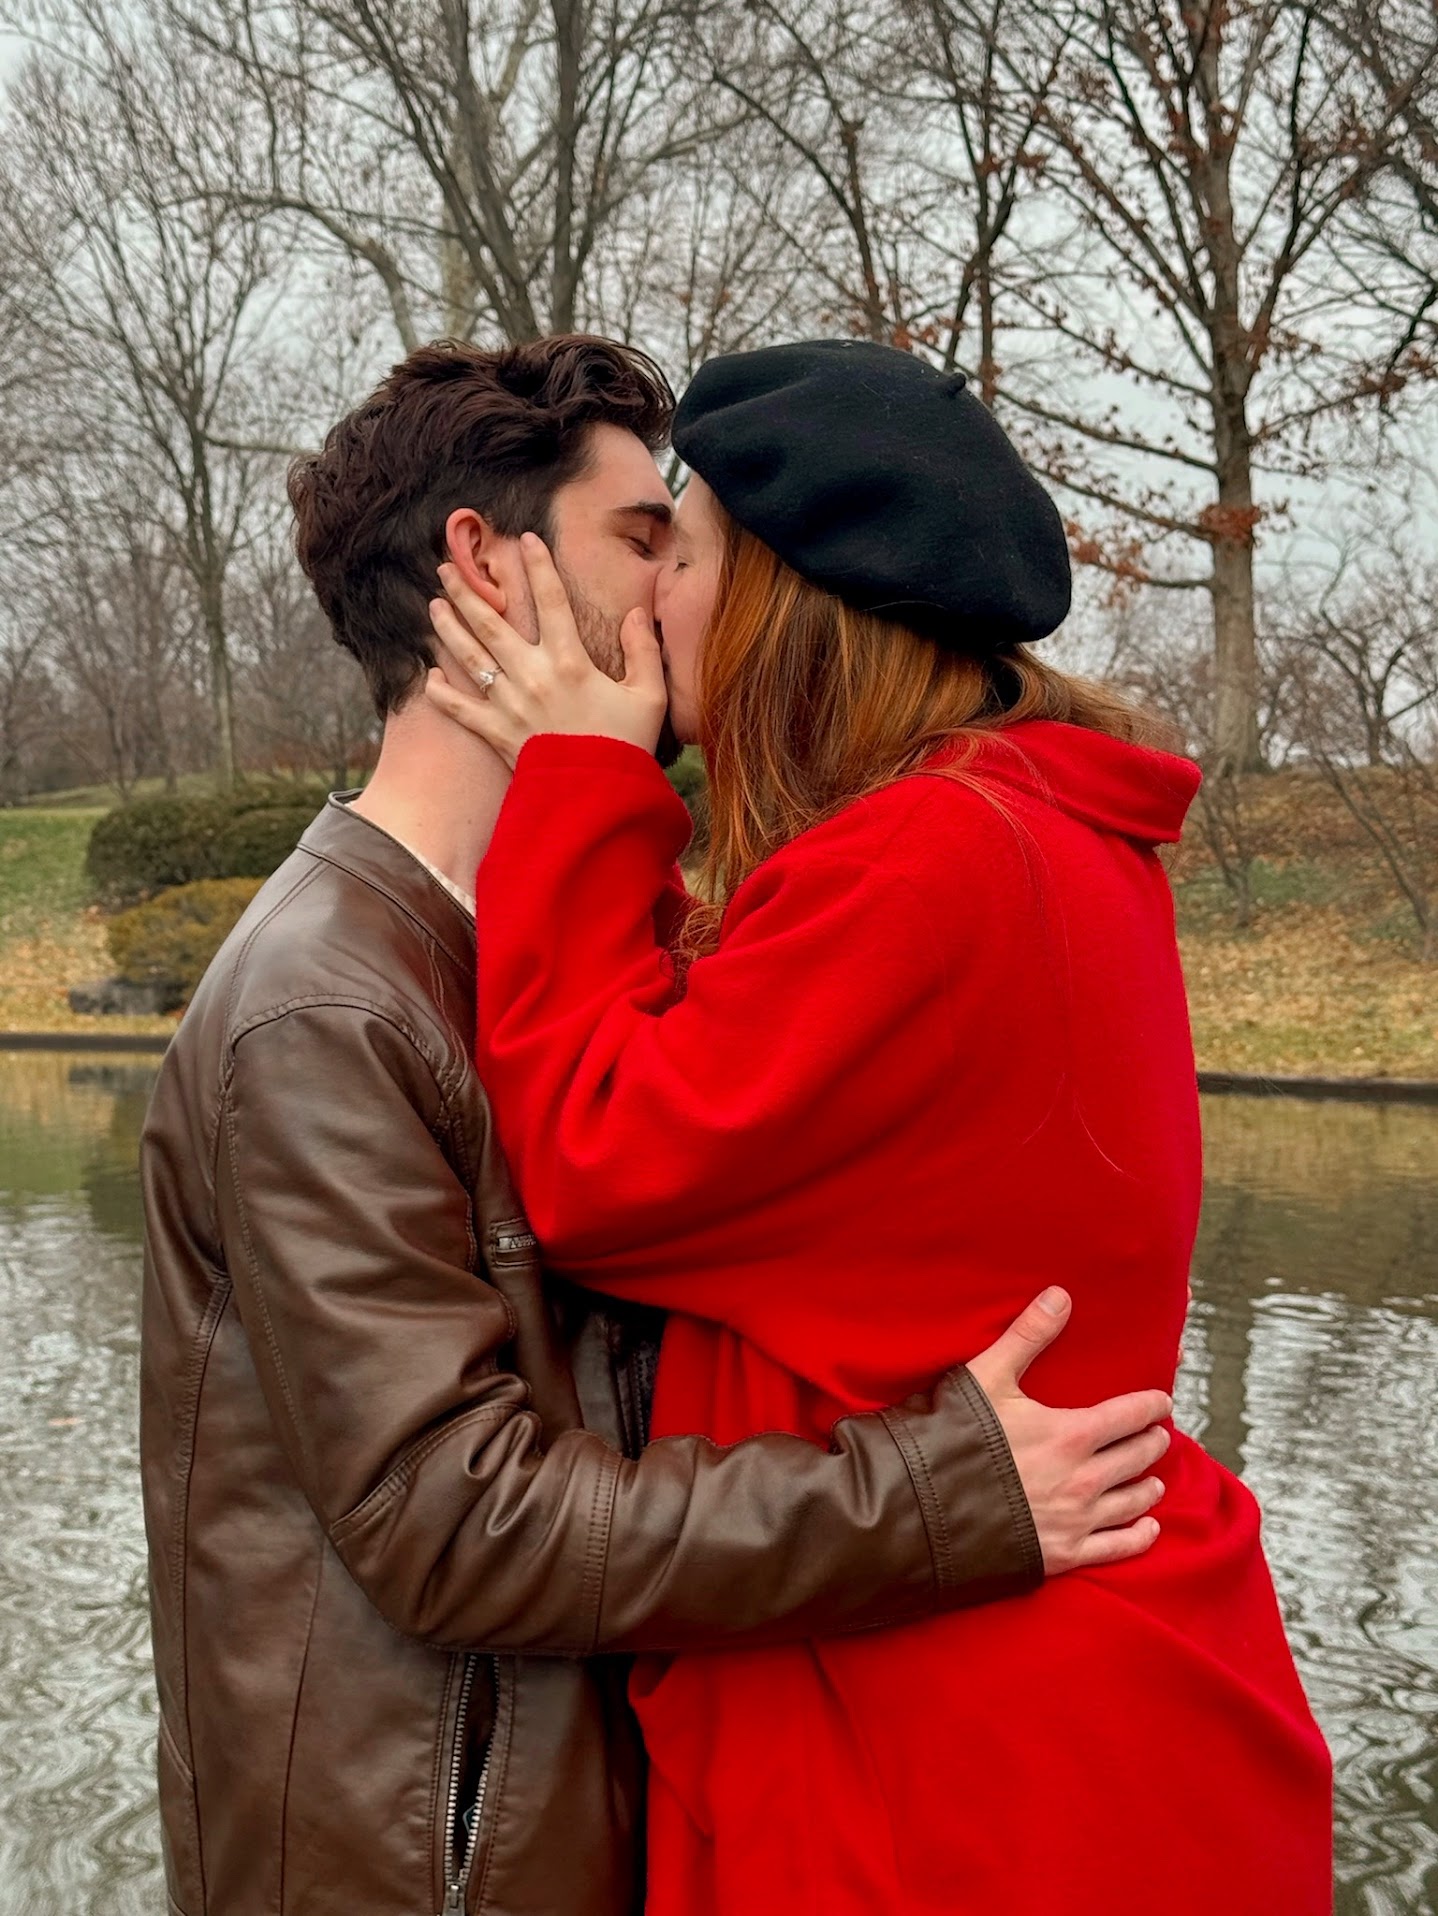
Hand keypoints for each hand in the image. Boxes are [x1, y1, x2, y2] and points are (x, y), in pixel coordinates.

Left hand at [422, 533, 666, 767]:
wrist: (598, 800)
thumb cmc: (626, 748)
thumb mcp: (648, 697)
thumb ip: (644, 650)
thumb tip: (637, 612)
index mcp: (571, 662)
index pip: (552, 601)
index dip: (538, 567)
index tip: (525, 540)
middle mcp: (534, 677)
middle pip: (493, 624)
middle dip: (467, 591)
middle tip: (446, 567)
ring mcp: (511, 705)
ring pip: (470, 659)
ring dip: (448, 629)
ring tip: (433, 606)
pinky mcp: (497, 734)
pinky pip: (461, 710)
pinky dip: (441, 695)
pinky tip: (428, 677)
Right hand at [966, 1289, 1170, 1575]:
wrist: (926, 1510)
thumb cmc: (954, 1438)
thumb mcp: (987, 1378)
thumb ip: (1027, 1336)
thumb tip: (1061, 1294)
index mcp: (1071, 1433)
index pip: (1130, 1415)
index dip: (1151, 1406)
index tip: (1161, 1401)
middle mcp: (1084, 1479)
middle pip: (1137, 1457)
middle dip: (1152, 1442)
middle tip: (1158, 1435)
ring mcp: (1076, 1520)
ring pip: (1132, 1502)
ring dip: (1147, 1486)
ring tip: (1154, 1479)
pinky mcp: (1063, 1555)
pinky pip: (1116, 1548)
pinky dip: (1139, 1537)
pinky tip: (1148, 1529)